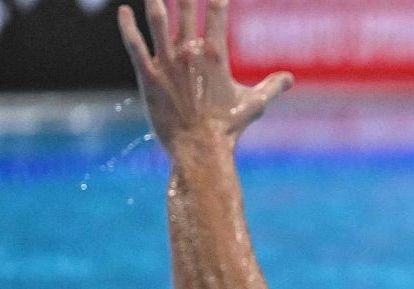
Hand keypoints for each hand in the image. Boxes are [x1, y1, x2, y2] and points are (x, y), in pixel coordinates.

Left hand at [118, 0, 292, 155]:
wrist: (200, 148)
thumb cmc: (227, 128)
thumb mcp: (254, 105)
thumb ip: (271, 86)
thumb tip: (289, 78)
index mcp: (216, 56)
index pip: (217, 14)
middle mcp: (190, 53)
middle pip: (185, 9)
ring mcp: (167, 63)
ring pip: (157, 20)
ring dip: (155, 1)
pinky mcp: (149, 76)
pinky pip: (134, 45)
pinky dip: (127, 27)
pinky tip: (123, 12)